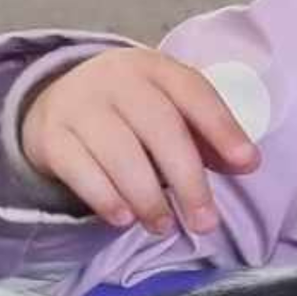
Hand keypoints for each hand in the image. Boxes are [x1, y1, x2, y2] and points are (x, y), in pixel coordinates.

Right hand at [19, 48, 260, 234]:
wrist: (58, 100)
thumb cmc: (133, 112)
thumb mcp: (171, 110)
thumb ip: (208, 136)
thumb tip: (247, 164)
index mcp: (157, 69)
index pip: (194, 93)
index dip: (222, 128)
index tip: (246, 164)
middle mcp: (117, 80)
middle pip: (160, 129)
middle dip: (188, 180)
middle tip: (205, 222)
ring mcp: (79, 105)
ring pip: (119, 153)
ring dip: (147, 197)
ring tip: (164, 227)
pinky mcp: (50, 136)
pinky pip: (79, 170)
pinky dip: (105, 198)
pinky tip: (124, 219)